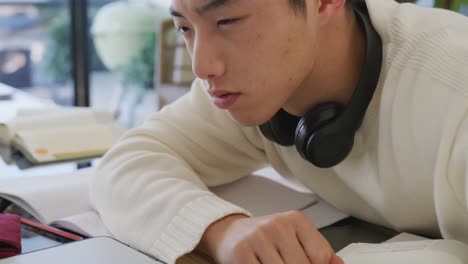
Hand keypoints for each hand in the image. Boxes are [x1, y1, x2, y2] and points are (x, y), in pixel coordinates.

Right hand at [197, 211, 343, 263]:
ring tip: (272, 263)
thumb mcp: (294, 238)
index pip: (321, 256)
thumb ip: (318, 253)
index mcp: (296, 220)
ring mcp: (258, 237)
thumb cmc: (266, 239)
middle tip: (283, 263)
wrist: (228, 233)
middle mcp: (278, 225)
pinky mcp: (241, 252)